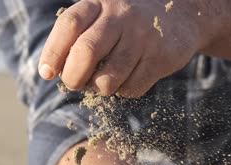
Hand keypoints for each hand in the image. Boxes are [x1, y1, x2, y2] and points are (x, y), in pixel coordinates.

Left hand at [39, 0, 206, 97]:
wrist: (183, 14)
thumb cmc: (130, 23)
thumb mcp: (105, 15)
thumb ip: (80, 35)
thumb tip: (53, 71)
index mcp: (100, 3)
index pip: (69, 25)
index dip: (53, 52)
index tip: (46, 73)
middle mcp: (121, 16)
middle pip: (86, 52)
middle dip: (73, 77)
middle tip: (74, 84)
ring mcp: (143, 37)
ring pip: (108, 79)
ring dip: (101, 88)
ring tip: (105, 80)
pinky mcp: (160, 58)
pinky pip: (131, 89)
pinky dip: (124, 90)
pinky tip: (130, 77)